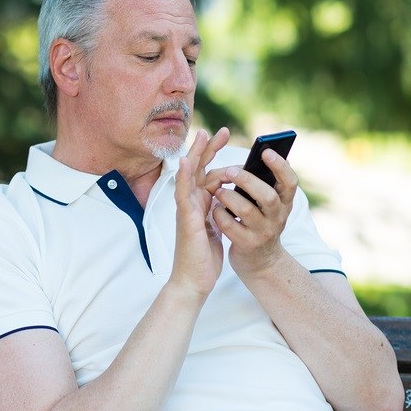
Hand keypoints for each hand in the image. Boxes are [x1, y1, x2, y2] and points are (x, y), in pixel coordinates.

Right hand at [168, 127, 229, 299]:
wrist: (193, 280)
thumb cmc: (203, 258)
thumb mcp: (216, 228)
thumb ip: (218, 211)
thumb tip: (228, 198)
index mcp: (200, 204)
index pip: (207, 173)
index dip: (214, 155)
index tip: (224, 137)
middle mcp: (191, 203)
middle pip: (198, 169)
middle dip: (208, 148)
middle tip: (220, 130)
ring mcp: (186, 209)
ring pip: (189, 176)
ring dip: (195, 154)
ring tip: (203, 136)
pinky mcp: (185, 218)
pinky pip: (182, 193)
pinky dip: (182, 176)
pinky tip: (184, 162)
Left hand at [209, 147, 297, 275]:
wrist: (260, 261)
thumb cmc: (259, 222)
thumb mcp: (268, 205)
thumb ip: (264, 184)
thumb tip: (256, 156)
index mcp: (285, 202)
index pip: (290, 182)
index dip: (280, 166)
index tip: (266, 152)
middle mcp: (277, 217)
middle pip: (267, 196)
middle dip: (247, 181)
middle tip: (230, 171)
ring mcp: (263, 233)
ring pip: (246, 210)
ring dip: (228, 197)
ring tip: (217, 191)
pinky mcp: (247, 245)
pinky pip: (229, 226)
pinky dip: (219, 215)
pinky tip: (214, 210)